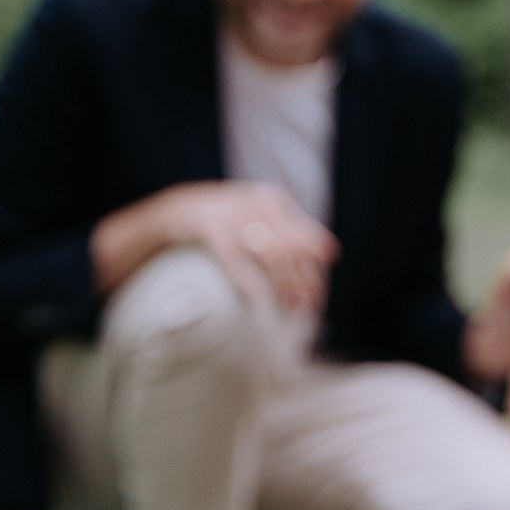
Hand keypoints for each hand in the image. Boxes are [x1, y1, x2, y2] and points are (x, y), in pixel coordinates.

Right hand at [154, 181, 337, 310]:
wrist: (178, 207)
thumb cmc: (227, 220)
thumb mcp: (259, 218)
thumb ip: (290, 231)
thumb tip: (331, 254)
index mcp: (273, 202)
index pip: (304, 237)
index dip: (314, 268)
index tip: (320, 295)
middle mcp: (257, 203)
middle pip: (291, 247)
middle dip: (303, 280)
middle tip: (307, 307)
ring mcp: (234, 214)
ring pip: (270, 252)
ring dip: (284, 283)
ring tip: (290, 306)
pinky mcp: (210, 227)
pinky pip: (234, 257)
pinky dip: (247, 280)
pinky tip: (256, 300)